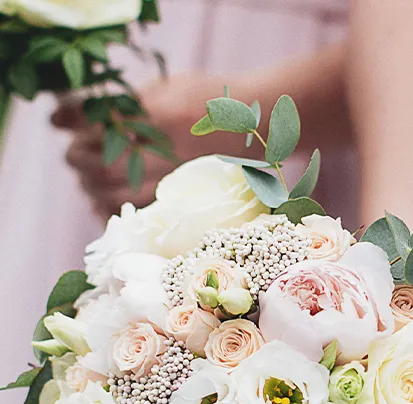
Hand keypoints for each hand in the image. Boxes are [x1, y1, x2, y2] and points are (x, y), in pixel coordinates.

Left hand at [52, 73, 246, 218]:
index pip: (103, 123)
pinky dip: (112, 208)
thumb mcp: (168, 87)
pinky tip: (103, 200)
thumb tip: (74, 117)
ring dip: (91, 184)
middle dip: (79, 159)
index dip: (75, 124)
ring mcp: (174, 178)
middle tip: (74, 156)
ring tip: (88, 177)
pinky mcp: (179, 199)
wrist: (257, 128)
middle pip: (104, 162)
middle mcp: (167, 149)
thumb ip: (127, 102)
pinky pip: (136, 212)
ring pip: (116, 190)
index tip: (61, 123)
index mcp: (162, 113)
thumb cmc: (209, 101)